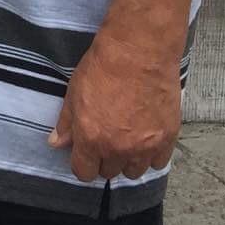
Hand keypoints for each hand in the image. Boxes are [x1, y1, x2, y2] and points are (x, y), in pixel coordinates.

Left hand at [49, 28, 182, 182]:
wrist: (138, 51)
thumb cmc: (103, 68)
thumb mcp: (74, 93)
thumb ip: (66, 123)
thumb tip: (56, 143)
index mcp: (91, 139)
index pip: (84, 173)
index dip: (83, 163)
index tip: (85, 153)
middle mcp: (118, 149)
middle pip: (109, 172)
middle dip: (105, 159)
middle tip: (107, 139)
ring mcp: (145, 146)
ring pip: (134, 171)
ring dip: (128, 160)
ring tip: (127, 139)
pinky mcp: (167, 138)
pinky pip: (158, 162)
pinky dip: (152, 155)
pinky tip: (147, 138)